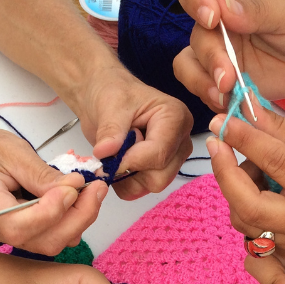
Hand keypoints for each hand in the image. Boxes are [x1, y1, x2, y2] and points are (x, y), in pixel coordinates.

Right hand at [0, 122, 106, 255]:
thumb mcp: (12, 151)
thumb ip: (43, 174)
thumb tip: (76, 186)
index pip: (21, 224)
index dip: (53, 210)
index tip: (76, 185)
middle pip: (43, 240)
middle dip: (78, 217)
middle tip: (97, 190)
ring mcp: (5, 237)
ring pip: (50, 243)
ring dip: (78, 220)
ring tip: (92, 193)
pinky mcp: (19, 236)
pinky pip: (48, 237)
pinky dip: (69, 222)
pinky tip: (79, 201)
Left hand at [70, 65, 193, 199]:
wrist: (104, 97)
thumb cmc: (111, 93)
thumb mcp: (109, 105)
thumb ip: (110, 130)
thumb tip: (105, 152)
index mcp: (176, 118)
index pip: (159, 154)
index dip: (131, 160)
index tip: (106, 155)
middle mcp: (180, 141)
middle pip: (161, 175)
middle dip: (131, 168)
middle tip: (113, 150)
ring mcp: (173, 158)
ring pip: (152, 185)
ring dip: (127, 176)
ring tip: (117, 152)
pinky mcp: (160, 171)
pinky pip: (143, 189)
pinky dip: (125, 182)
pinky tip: (118, 163)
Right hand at [173, 0, 284, 105]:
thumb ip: (258, 10)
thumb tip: (222, 8)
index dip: (194, 0)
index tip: (211, 18)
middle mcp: (218, 20)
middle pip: (195, 33)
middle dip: (209, 57)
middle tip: (227, 77)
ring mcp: (218, 49)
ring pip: (189, 62)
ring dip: (202, 81)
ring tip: (225, 94)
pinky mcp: (222, 76)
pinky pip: (200, 85)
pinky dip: (209, 96)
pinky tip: (228, 102)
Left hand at [206, 106, 284, 255]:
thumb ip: (275, 128)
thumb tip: (239, 108)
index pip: (276, 162)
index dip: (244, 140)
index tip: (222, 121)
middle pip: (250, 206)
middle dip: (225, 173)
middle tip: (216, 144)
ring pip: (244, 219)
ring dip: (235, 189)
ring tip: (253, 167)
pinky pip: (250, 229)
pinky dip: (244, 204)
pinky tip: (258, 187)